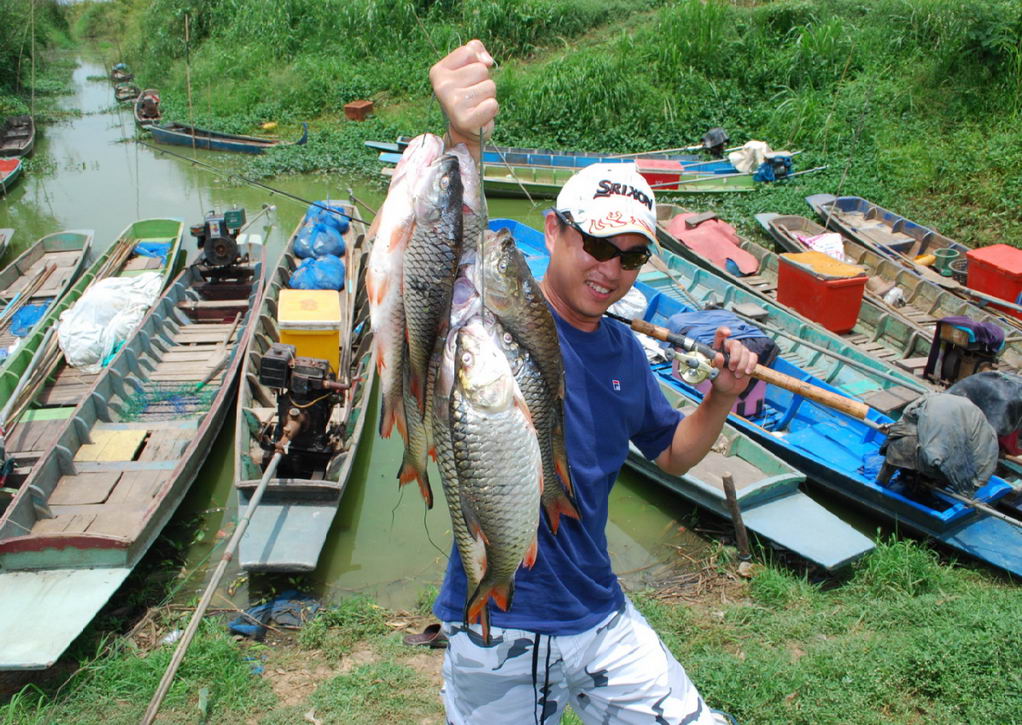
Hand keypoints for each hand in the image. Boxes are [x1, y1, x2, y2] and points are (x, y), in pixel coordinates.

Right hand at [429, 39, 497, 156]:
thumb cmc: (467, 94)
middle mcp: (441, 86)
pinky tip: (480, 115)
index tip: (467, 78)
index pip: (468, 51)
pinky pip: (492, 104)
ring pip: (489, 86)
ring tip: (476, 105)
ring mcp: (452, 103)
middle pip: (481, 70)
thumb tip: (488, 61)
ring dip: (488, 96)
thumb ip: (475, 50)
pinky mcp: (465, 120)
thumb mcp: (467, 66)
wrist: (465, 129)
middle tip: (473, 96)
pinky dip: (491, 110)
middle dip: (483, 82)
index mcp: (438, 71)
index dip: (475, 63)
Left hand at [708, 327, 757, 396]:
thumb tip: (718, 356)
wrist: (729, 389)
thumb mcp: (715, 374)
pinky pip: (753, 357)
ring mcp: (740, 352)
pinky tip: (747, 372)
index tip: (727, 333)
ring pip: (745, 351)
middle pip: (736, 344)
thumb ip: (716, 365)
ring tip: (737, 375)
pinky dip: (751, 365)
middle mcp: (729, 348)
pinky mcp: (749, 358)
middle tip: (732, 369)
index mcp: (718, 349)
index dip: (723, 331)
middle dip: (735, 357)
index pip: (719, 335)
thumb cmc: (720, 380)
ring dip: (742, 365)